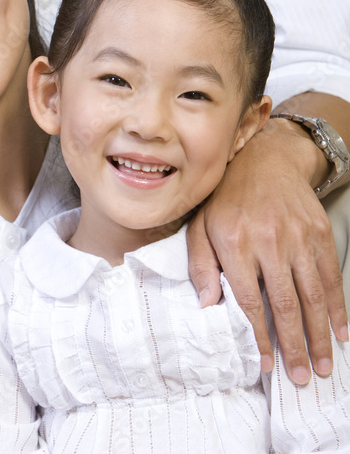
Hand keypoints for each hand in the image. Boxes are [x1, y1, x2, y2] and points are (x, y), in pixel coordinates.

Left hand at [187, 116, 347, 383]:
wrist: (264, 158)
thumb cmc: (227, 198)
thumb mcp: (200, 225)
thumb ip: (201, 265)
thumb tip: (207, 305)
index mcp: (234, 241)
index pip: (248, 299)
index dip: (258, 335)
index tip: (265, 364)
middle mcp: (268, 240)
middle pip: (285, 303)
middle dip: (295, 346)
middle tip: (301, 377)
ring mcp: (298, 236)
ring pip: (312, 295)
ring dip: (320, 335)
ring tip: (323, 365)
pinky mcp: (319, 232)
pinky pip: (330, 277)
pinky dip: (338, 308)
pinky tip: (340, 332)